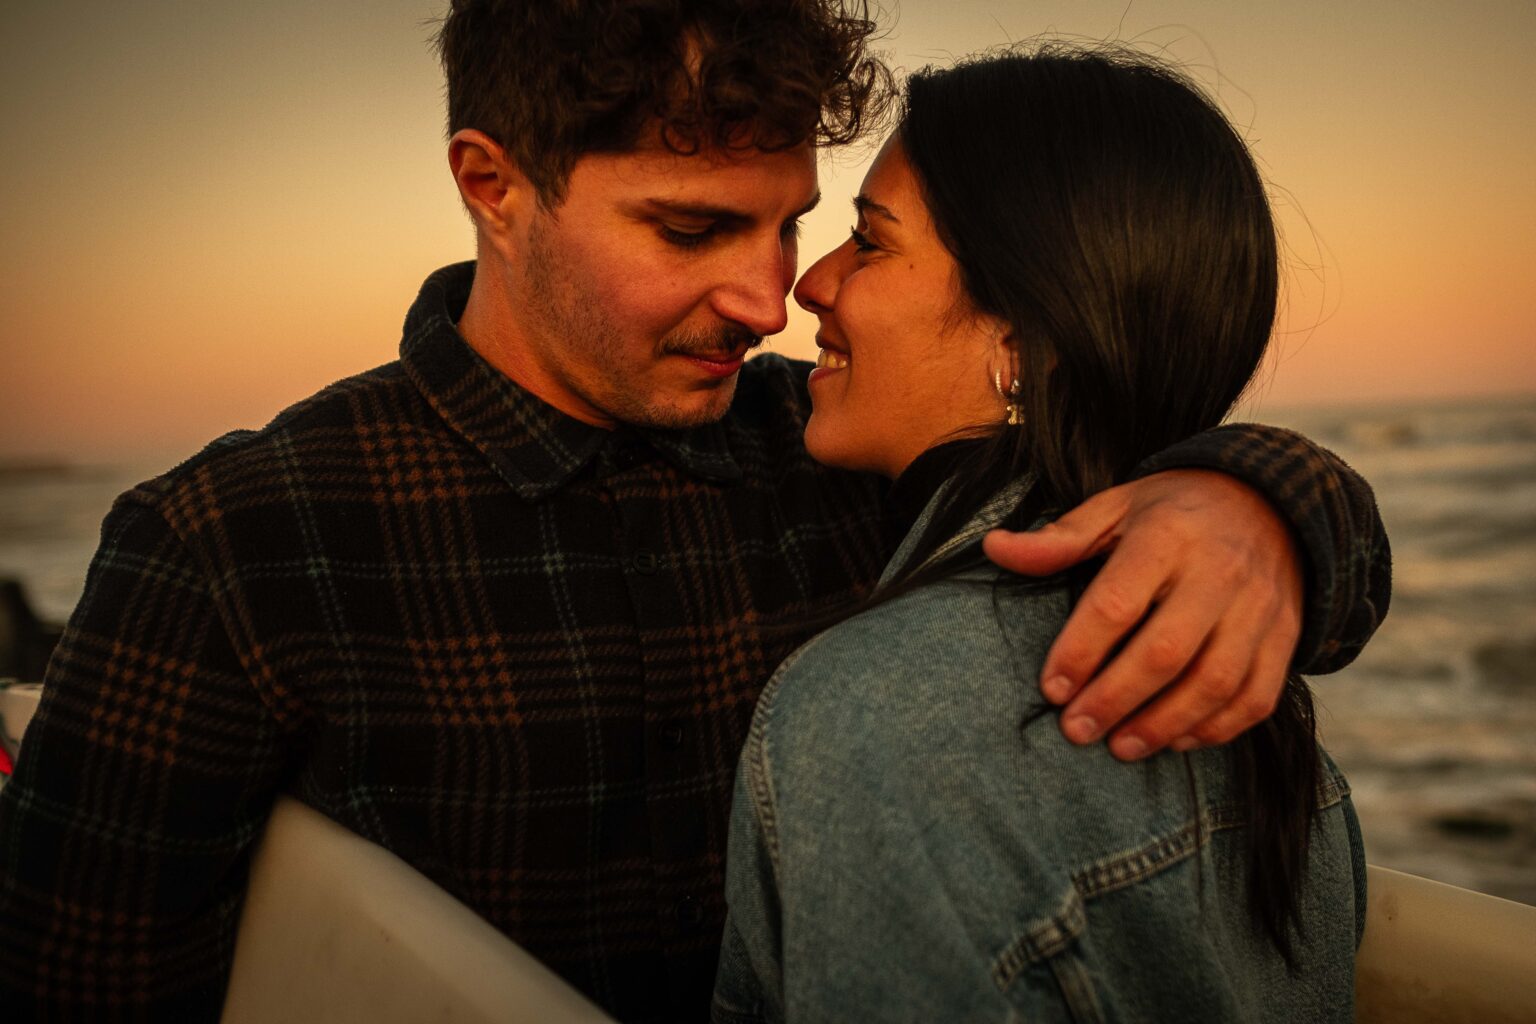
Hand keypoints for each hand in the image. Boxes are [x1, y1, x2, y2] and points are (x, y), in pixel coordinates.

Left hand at [981, 469, 1303, 759]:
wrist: (1271, 503)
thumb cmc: (1172, 513)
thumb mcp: (1116, 509)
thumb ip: (1060, 539)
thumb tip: (994, 547)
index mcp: (1167, 536)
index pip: (1117, 602)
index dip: (1081, 650)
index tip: (1051, 689)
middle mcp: (1218, 572)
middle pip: (1165, 650)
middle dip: (1115, 698)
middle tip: (1076, 731)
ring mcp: (1258, 608)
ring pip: (1215, 681)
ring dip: (1164, 724)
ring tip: (1120, 747)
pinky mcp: (1284, 638)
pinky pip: (1257, 696)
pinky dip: (1216, 729)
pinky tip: (1175, 742)